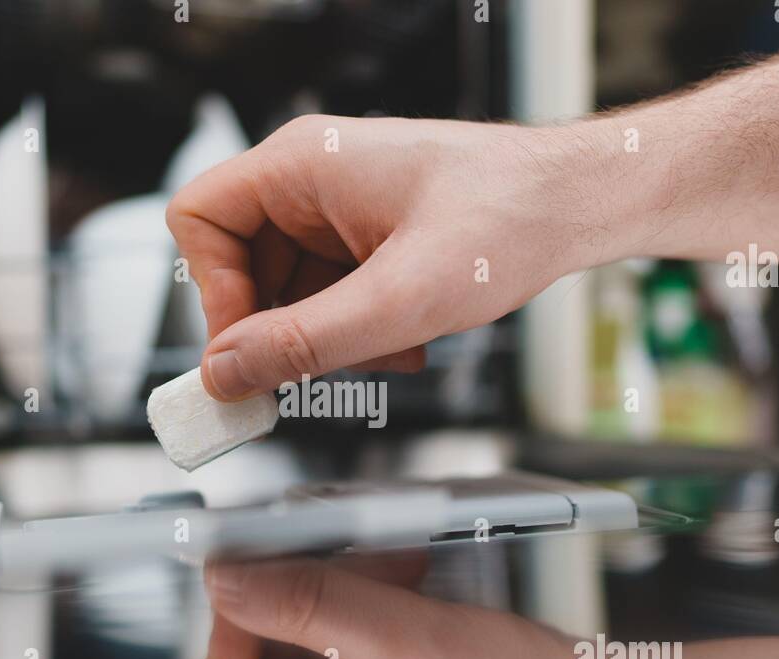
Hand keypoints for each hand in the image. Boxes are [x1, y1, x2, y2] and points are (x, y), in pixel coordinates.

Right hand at [165, 115, 615, 400]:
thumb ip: (305, 341)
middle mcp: (312, 181)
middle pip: (242, 269)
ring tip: (391, 348)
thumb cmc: (507, 217)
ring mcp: (340, 211)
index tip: (247, 352)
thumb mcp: (400, 298)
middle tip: (320, 372)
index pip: (200, 220)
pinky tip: (408, 340)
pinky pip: (330, 297)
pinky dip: (360, 331)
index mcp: (303, 165)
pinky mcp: (367, 239)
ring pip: (289, 293)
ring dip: (330, 339)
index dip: (212, 292)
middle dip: (284, 330)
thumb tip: (226, 373)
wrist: (578, 205)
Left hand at [175, 553, 679, 658]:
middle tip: (316, 547)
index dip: (221, 651)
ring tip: (387, 556)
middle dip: (287, 598)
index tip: (248, 583)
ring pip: (303, 638)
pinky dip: (370, 588)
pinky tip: (410, 566)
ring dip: (335, 583)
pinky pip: (351, 628)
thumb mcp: (421, 655)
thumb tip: (228, 577)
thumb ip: (318, 607)